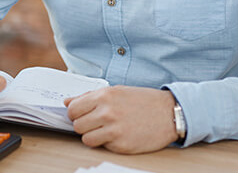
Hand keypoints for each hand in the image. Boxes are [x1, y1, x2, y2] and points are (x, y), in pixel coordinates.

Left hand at [64, 86, 178, 153]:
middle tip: (97, 123)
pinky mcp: (121, 145)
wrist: (170, 113)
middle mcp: (107, 112)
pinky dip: (107, 143)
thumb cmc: (143, 101)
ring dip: (93, 136)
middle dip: (84, 125)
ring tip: (107, 130)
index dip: (76, 113)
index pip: (73, 109)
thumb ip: (90, 97)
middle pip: (77, 125)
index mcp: (104, 96)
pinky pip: (102, 147)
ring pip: (86, 138)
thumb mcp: (117, 91)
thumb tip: (67, 102)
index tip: (84, 114)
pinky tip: (119, 135)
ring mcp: (114, 130)